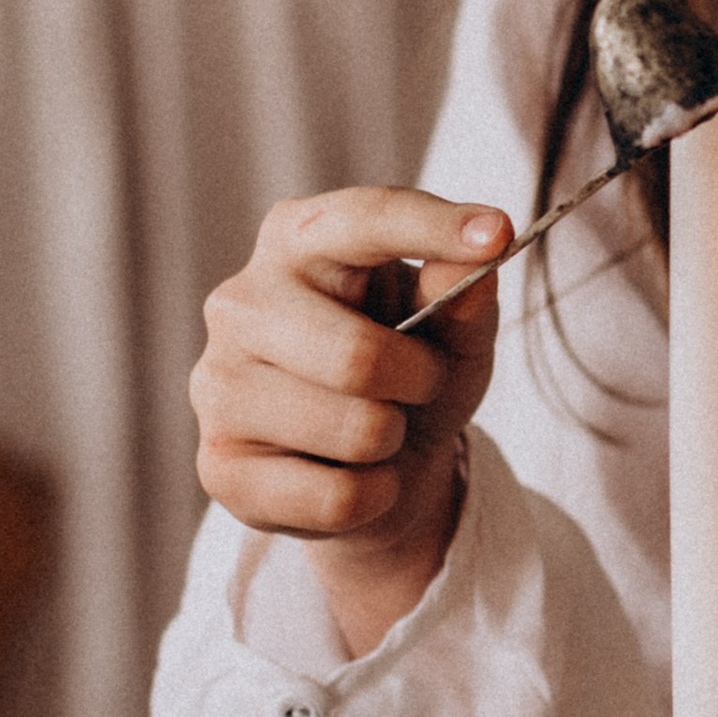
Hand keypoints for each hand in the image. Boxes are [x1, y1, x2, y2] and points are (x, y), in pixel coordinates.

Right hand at [192, 187, 510, 657]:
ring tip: (377, 431)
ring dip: (395, 441)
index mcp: (297, 240)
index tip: (499, 233)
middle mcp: (241, 302)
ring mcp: (218, 384)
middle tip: (419, 384)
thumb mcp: (456, 330)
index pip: (362, 219)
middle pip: (358, 357)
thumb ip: (467, 294)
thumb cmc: (411, 372)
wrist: (376, 467)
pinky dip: (374, 496)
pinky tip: (348, 475)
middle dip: (419, 381)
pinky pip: (337, 497)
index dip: (431, 226)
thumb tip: (480, 258)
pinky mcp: (218, 466)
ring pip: (356, 432)